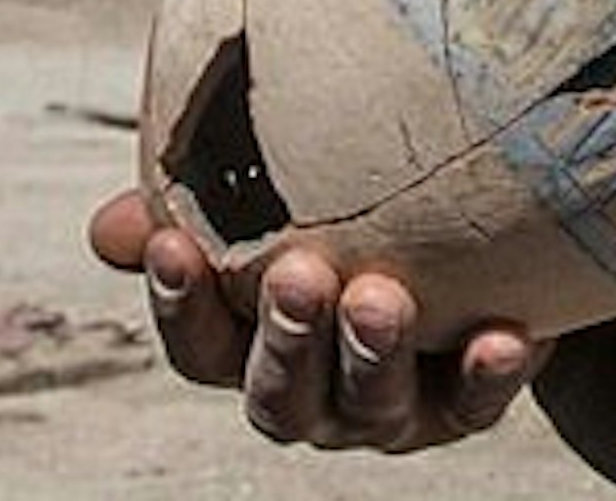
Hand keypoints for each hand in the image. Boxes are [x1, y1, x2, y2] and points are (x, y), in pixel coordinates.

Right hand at [85, 192, 541, 450]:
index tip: (173, 244)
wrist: (462, 248)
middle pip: (279, 395)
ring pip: (372, 408)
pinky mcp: (464, 403)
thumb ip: (196, 206)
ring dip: (373, 356)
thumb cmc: (337, 217)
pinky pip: (476, 403)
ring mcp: (388, 410)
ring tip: (381, 297)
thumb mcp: (266, 206)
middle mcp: (312, 396)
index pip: (200, 348)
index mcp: (250, 350)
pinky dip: (487, 375)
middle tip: (298, 275)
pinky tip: (504, 336)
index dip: (181, 303)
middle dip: (287, 339)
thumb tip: (110, 226)